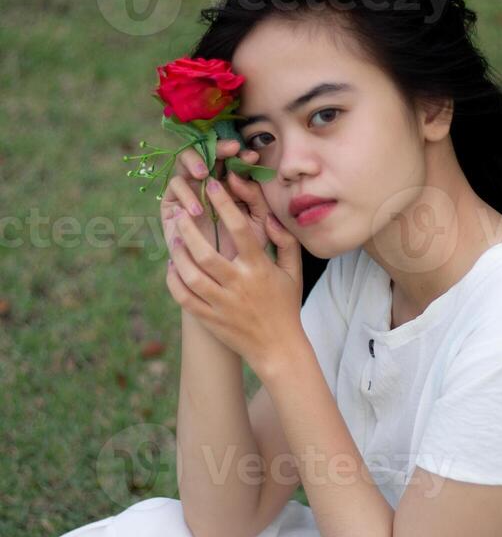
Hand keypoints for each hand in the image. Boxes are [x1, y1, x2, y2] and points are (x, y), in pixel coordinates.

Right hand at [159, 140, 259, 259]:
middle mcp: (207, 182)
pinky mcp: (171, 204)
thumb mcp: (258, 220)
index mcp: (231, 182)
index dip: (240, 153)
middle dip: (218, 148)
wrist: (224, 277)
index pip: (232, 158)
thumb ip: (255, 198)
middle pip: (207, 152)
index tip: (252, 157)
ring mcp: (188, 191)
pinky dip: (185, 193)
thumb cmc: (246, 248)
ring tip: (206, 175)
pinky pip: (174, 187)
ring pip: (185, 162)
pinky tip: (198, 210)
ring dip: (195, 162)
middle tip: (230, 150)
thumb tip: (237, 176)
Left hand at [165, 176, 303, 374]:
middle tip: (180, 212)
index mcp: (259, 269)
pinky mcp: (210, 319)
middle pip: (206, 253)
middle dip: (189, 229)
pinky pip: (184, 298)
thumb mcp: (294, 272)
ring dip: (178, 254)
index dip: (224, 204)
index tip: (212, 186)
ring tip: (173, 238)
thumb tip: (270, 218)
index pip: (240, 230)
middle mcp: (239, 285)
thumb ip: (285, 242)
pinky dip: (174, 281)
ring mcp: (222, 304)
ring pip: (190, 275)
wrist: (278, 350)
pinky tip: (172, 267)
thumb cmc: (286, 306)